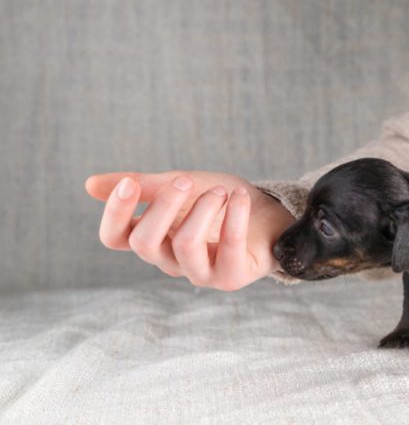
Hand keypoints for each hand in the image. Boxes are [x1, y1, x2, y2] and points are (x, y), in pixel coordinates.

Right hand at [85, 171, 293, 289]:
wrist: (269, 213)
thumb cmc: (219, 201)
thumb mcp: (180, 186)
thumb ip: (143, 186)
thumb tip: (89, 185)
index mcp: (152, 239)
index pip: (115, 238)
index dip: (115, 213)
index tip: (131, 183)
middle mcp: (170, 261)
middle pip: (144, 242)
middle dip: (163, 206)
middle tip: (187, 181)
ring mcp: (200, 273)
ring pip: (184, 246)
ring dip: (202, 210)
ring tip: (221, 192)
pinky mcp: (231, 277)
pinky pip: (227, 248)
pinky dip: (234, 216)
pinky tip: (239, 197)